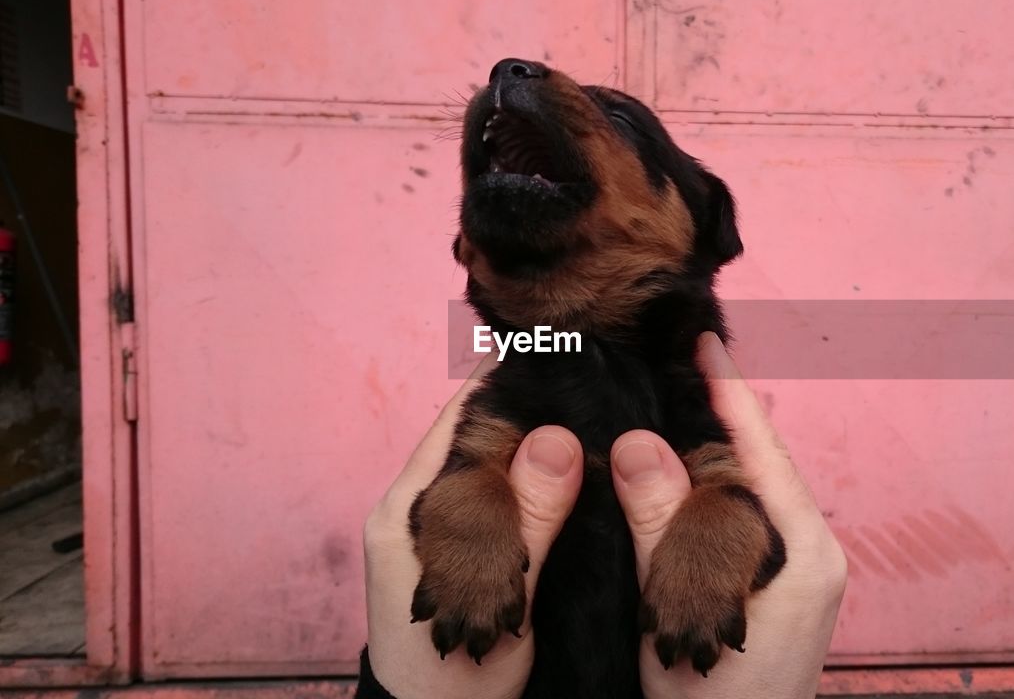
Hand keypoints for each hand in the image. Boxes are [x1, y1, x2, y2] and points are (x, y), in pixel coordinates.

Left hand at [362, 354, 586, 698]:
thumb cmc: (455, 684)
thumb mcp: (498, 601)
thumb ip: (526, 522)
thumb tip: (558, 438)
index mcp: (409, 509)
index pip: (460, 417)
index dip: (511, 382)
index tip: (566, 353)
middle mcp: (412, 510)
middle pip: (477, 437)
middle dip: (533, 410)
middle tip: (597, 382)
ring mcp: (429, 532)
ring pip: (490, 469)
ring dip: (538, 447)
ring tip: (598, 417)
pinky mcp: (454, 555)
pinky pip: (498, 501)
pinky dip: (536, 484)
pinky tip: (581, 476)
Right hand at [611, 333, 847, 698]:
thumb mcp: (678, 610)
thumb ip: (662, 527)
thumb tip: (639, 442)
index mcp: (802, 551)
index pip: (763, 450)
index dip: (729, 393)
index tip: (703, 340)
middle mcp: (809, 552)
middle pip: (759, 463)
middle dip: (718, 411)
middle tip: (675, 359)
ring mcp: (796, 571)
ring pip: (748, 491)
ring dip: (711, 447)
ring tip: (669, 398)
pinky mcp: (777, 587)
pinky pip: (740, 520)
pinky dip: (708, 488)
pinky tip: (673, 472)